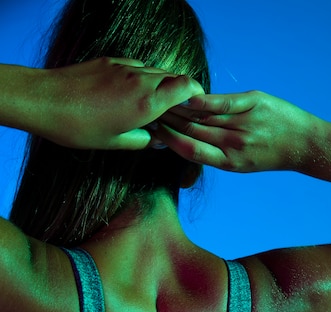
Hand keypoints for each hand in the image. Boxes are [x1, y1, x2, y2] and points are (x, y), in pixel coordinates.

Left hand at [31, 58, 204, 149]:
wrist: (45, 101)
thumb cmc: (79, 128)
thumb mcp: (116, 143)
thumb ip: (144, 140)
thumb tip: (158, 140)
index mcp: (147, 103)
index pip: (187, 87)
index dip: (197, 94)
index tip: (195, 106)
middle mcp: (140, 80)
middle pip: (174, 78)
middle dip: (179, 94)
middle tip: (174, 112)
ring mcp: (125, 67)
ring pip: (156, 72)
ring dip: (160, 86)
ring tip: (150, 106)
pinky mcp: (111, 61)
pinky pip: (137, 67)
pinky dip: (141, 79)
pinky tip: (128, 95)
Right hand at [155, 90, 317, 172]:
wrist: (305, 144)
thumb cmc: (270, 154)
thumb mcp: (241, 162)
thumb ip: (216, 152)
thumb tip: (187, 140)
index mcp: (229, 162)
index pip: (189, 151)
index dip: (168, 140)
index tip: (153, 130)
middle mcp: (235, 145)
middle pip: (192, 130)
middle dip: (169, 120)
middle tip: (150, 111)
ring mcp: (245, 124)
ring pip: (204, 116)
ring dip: (179, 108)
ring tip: (163, 100)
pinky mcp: (255, 103)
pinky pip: (224, 102)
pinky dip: (204, 101)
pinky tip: (188, 97)